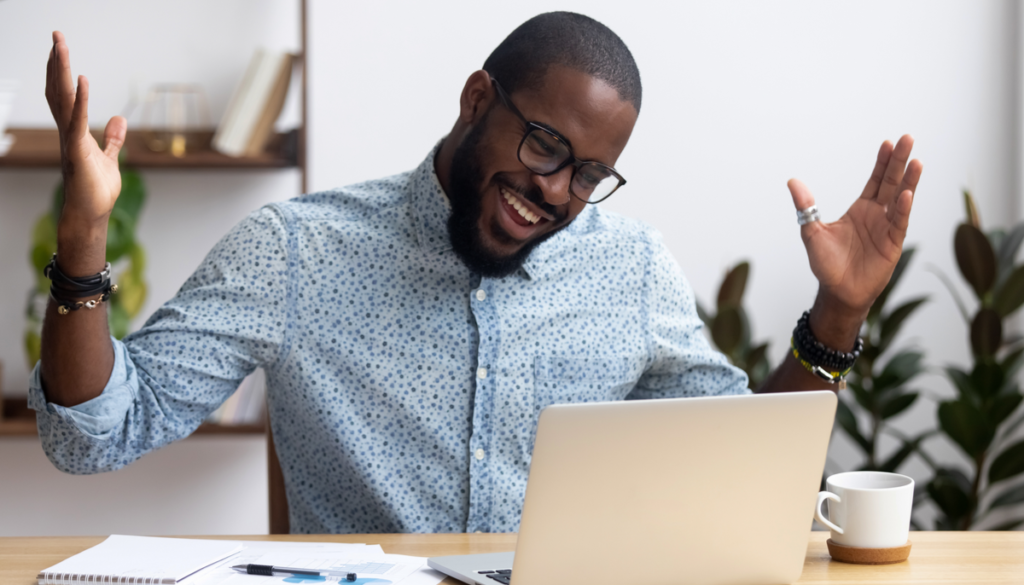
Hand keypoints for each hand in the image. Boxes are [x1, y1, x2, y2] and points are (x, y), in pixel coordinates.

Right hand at [45, 31, 125, 261]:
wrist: (90, 214)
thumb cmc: (96, 191)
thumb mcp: (110, 159)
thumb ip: (113, 139)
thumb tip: (119, 119)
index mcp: (74, 132)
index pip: (63, 95)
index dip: (60, 72)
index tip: (59, 49)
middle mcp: (67, 132)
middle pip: (58, 90)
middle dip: (56, 63)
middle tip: (55, 35)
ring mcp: (70, 140)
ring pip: (63, 99)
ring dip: (61, 72)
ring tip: (60, 46)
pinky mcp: (79, 151)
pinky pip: (77, 121)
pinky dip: (80, 100)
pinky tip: (81, 79)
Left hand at [788, 135, 922, 340]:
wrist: (838, 292)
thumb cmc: (827, 265)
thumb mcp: (811, 232)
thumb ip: (806, 207)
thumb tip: (792, 182)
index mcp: (860, 209)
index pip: (875, 180)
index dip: (882, 162)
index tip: (888, 143)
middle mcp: (877, 215)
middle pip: (891, 183)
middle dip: (899, 161)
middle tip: (908, 138)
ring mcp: (887, 228)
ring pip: (900, 199)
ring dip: (909, 180)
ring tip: (917, 160)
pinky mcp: (892, 244)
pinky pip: (899, 222)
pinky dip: (903, 208)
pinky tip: (907, 193)